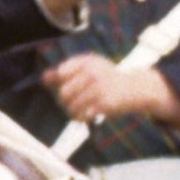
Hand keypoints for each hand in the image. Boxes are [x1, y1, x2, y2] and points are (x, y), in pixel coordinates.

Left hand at [44, 53, 179, 129]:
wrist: (136, 88)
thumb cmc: (108, 79)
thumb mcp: (89, 69)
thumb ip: (66, 72)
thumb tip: (43, 78)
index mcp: (86, 61)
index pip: (61, 73)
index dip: (63, 83)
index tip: (73, 87)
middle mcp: (91, 73)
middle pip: (63, 93)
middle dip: (67, 101)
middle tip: (75, 103)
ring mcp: (98, 88)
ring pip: (71, 106)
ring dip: (74, 112)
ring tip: (81, 112)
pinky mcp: (103, 103)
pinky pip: (82, 115)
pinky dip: (82, 118)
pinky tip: (88, 116)